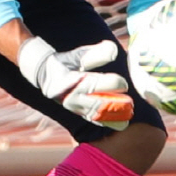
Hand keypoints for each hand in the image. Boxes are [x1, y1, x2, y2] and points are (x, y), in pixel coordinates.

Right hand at [18, 37, 133, 129]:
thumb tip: (114, 50)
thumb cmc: (66, 62)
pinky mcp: (77, 112)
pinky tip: (120, 124)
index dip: (110, 85)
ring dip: (113, 118)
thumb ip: (95, 53)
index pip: (92, 85)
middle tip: (130, 104)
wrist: (45, 75)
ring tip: (128, 118)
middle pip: (95, 104)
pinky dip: (106, 122)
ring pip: (95, 115)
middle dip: (114, 106)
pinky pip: (92, 120)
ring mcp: (73, 107)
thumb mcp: (78, 55)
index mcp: (70, 81)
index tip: (123, 84)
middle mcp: (71, 97)